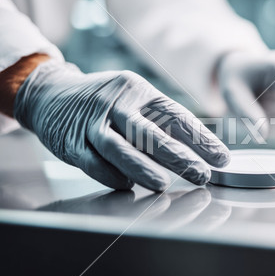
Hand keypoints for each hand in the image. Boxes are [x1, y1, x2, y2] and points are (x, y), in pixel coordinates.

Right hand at [14, 60, 229, 190]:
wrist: (50, 93)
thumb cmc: (104, 101)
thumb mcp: (133, 99)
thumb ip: (159, 122)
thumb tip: (196, 151)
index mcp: (138, 91)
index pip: (175, 116)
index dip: (200, 138)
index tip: (221, 157)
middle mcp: (116, 103)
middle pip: (150, 132)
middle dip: (180, 156)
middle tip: (202, 174)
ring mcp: (91, 122)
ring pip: (119, 148)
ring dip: (143, 168)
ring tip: (164, 185)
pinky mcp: (70, 141)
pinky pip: (93, 162)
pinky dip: (111, 175)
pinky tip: (127, 185)